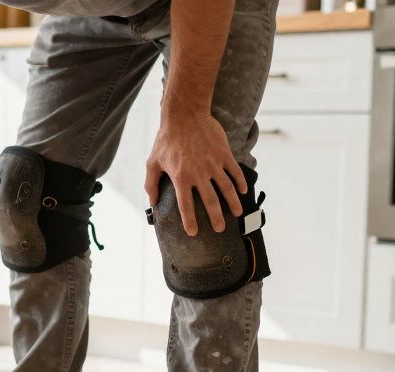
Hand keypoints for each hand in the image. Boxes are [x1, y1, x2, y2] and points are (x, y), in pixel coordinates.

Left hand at [144, 111, 245, 236]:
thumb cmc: (166, 139)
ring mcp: (213, 164)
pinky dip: (240, 182)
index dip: (190, 221)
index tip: (193, 233)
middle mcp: (199, 174)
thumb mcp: (152, 162)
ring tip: (237, 214)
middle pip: (210, 201)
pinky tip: (243, 191)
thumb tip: (152, 202)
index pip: (185, 206)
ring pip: (227, 188)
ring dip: (233, 203)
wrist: (185, 115)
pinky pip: (235, 171)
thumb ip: (151, 184)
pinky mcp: (224, 154)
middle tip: (219, 229)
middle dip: (216, 218)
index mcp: (181, 178)